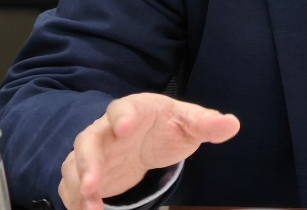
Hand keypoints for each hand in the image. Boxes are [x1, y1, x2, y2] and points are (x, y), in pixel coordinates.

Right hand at [59, 93, 239, 209]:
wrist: (146, 137)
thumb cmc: (166, 126)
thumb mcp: (188, 123)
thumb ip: (207, 124)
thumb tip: (233, 124)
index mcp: (133, 110)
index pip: (122, 108)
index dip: (122, 117)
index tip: (126, 128)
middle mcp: (106, 129)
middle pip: (87, 140)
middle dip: (88, 162)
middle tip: (93, 184)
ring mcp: (94, 152)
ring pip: (74, 166)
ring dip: (79, 187)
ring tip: (91, 208)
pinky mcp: (89, 174)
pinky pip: (73, 186)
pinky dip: (76, 201)